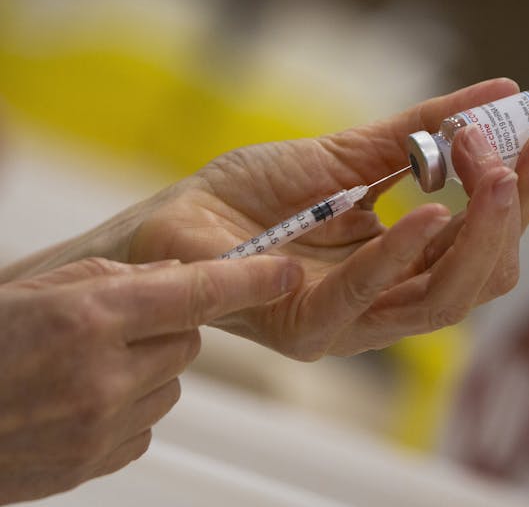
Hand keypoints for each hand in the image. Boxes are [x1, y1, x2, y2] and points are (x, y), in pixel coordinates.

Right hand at [0, 255, 299, 503]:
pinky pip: (147, 424)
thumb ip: (116, 281)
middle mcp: (103, 373)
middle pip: (189, 340)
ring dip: (147, 369)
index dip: (248, 278)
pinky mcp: (98, 461)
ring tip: (87, 367)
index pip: (195, 291)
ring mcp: (101, 424)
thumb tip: (179, 279)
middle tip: (118, 326)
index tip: (285, 271)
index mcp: (88, 317)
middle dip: (168, 328)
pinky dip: (130, 409)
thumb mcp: (39, 288)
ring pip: (171, 383)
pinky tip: (82, 402)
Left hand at [126, 79, 528, 359]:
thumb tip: (503, 94)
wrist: (178, 220)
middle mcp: (390, 300)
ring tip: (493, 174)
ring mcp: (352, 323)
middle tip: (527, 151)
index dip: (526, 194)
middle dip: (513, 215)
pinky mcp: (307, 329)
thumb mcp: (351, 154)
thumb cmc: (259, 196)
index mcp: (406, 265)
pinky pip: (366, 296)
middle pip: (483, 277)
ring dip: (478, 235)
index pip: (487, 243)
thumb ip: (422, 133)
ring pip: (444, 298)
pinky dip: (401, 254)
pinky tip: (430, 213)